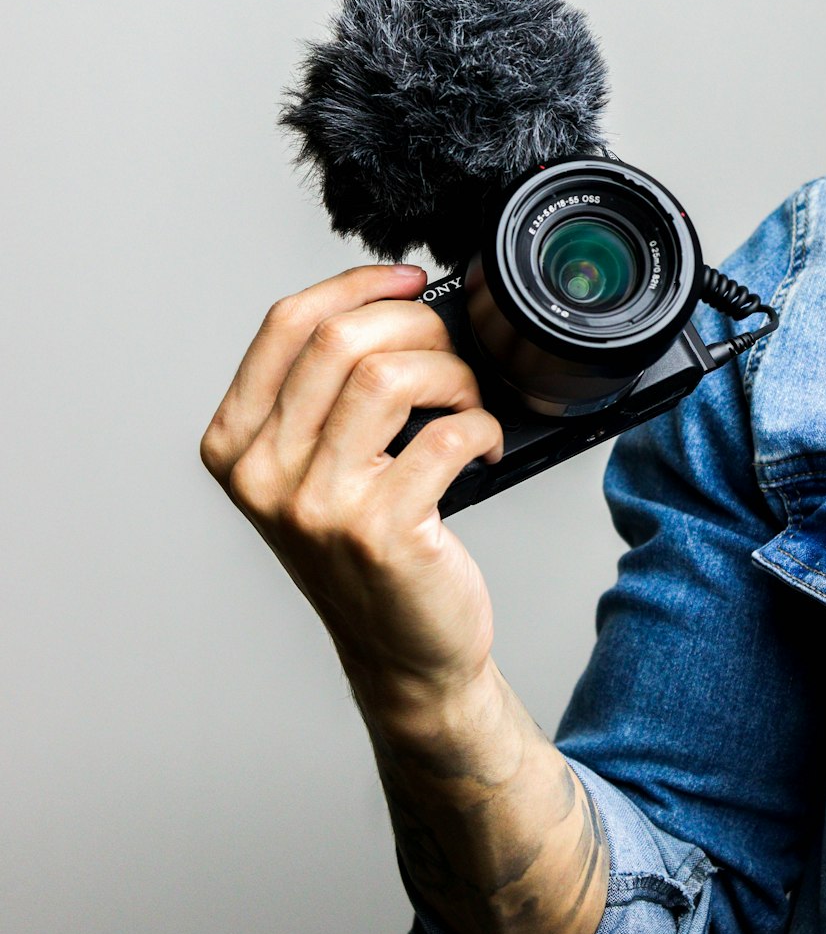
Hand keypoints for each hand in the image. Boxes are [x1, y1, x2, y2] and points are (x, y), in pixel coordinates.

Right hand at [199, 264, 504, 723]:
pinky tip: (482, 445)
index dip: (355, 285)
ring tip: (465, 402)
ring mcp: (318, 506)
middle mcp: (264, 475)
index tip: (407, 280)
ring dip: (451, 374)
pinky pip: (447, 435)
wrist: (401, 653)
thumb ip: (320, 395)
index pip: (284, 325)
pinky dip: (481, 426)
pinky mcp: (381, 531)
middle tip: (448, 351)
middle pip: (338, 340)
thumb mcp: (310, 469)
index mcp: (235, 444)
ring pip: (389, 377)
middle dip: (415, 326)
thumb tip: (391, 303)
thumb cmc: (363, 550)